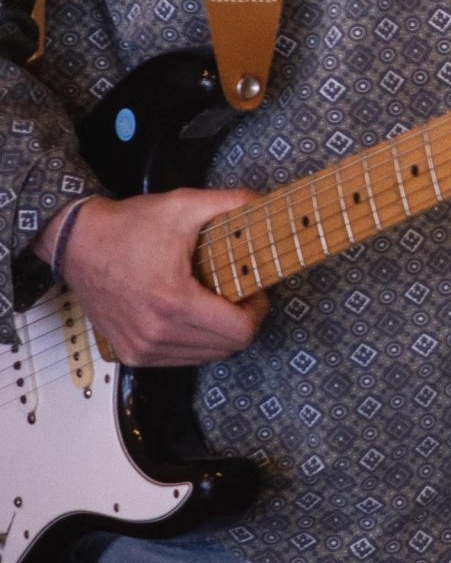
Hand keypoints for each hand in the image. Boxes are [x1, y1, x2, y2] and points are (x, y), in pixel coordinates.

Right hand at [52, 190, 267, 365]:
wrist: (76, 243)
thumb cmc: (128, 226)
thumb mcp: (183, 205)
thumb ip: (230, 203)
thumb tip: (263, 203)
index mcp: (173, 303)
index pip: (239, 332)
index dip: (258, 312)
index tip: (255, 292)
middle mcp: (155, 334)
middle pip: (227, 348)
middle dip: (242, 322)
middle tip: (240, 295)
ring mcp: (140, 349)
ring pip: (205, 357)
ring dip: (218, 334)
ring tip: (215, 303)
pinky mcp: (129, 354)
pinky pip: (179, 359)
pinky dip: (194, 343)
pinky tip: (192, 316)